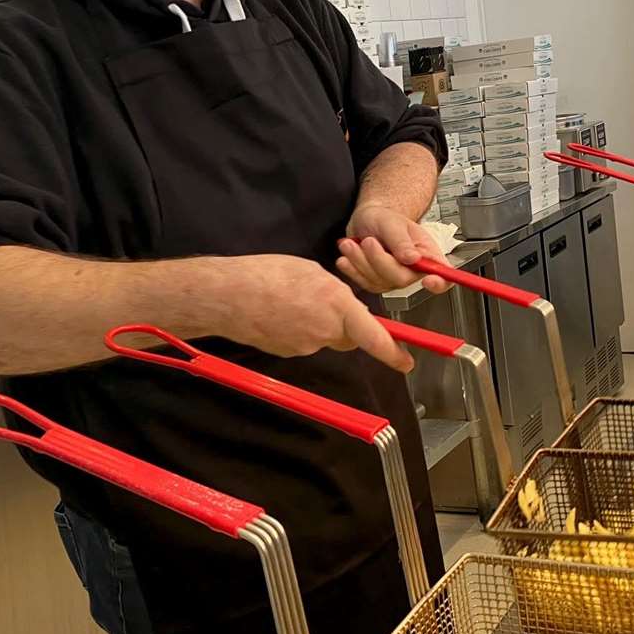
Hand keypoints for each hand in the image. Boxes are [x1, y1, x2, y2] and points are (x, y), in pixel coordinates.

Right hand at [213, 254, 412, 371]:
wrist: (226, 296)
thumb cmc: (266, 275)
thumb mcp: (311, 271)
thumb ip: (334, 292)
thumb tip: (342, 306)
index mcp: (336, 305)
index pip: (373, 336)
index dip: (393, 352)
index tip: (407, 362)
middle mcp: (324, 331)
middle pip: (349, 338)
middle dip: (347, 326)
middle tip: (327, 303)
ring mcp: (305, 346)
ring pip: (324, 338)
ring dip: (317, 323)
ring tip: (291, 300)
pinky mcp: (288, 353)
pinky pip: (303, 341)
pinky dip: (297, 328)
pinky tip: (279, 312)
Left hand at [337, 204, 451, 295]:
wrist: (367, 219)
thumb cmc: (385, 218)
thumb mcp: (393, 223)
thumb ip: (401, 241)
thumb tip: (412, 259)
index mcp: (427, 254)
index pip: (443, 275)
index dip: (440, 283)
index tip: (429, 280)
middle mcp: (413, 269)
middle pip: (401, 280)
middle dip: (379, 261)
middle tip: (368, 242)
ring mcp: (394, 278)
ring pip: (378, 281)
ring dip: (360, 261)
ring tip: (350, 244)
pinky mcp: (376, 281)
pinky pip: (364, 283)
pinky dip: (352, 269)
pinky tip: (346, 256)